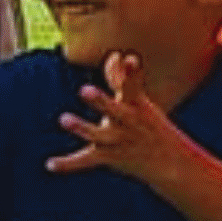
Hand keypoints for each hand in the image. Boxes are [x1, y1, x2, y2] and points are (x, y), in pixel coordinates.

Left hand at [45, 53, 209, 182]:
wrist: (171, 163)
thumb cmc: (149, 125)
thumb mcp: (139, 102)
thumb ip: (122, 79)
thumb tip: (114, 55)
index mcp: (137, 106)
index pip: (134, 87)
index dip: (132, 73)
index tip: (131, 59)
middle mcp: (128, 123)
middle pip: (114, 111)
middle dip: (101, 102)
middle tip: (84, 90)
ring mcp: (117, 141)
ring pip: (98, 135)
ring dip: (81, 128)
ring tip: (64, 119)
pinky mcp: (108, 157)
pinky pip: (86, 160)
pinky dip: (68, 164)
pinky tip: (50, 164)